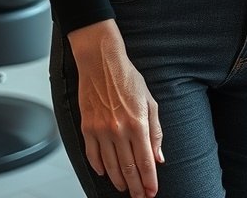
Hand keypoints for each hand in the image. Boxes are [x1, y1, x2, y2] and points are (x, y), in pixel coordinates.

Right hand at [68, 19, 163, 196]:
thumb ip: (155, 131)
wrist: (101, 62)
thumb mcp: (149, 101)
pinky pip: (92, 156)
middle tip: (140, 196)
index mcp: (137, 123)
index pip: (145, 161)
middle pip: (128, 168)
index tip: (151, 191)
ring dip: (119, 181)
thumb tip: (158, 156)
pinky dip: (99, 168)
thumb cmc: (127, 78)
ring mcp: (101, 130)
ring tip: (125, 188)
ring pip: (110, 166)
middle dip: (136, 187)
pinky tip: (105, 173)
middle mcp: (119, 130)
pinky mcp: (87, 128)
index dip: (149, 180)